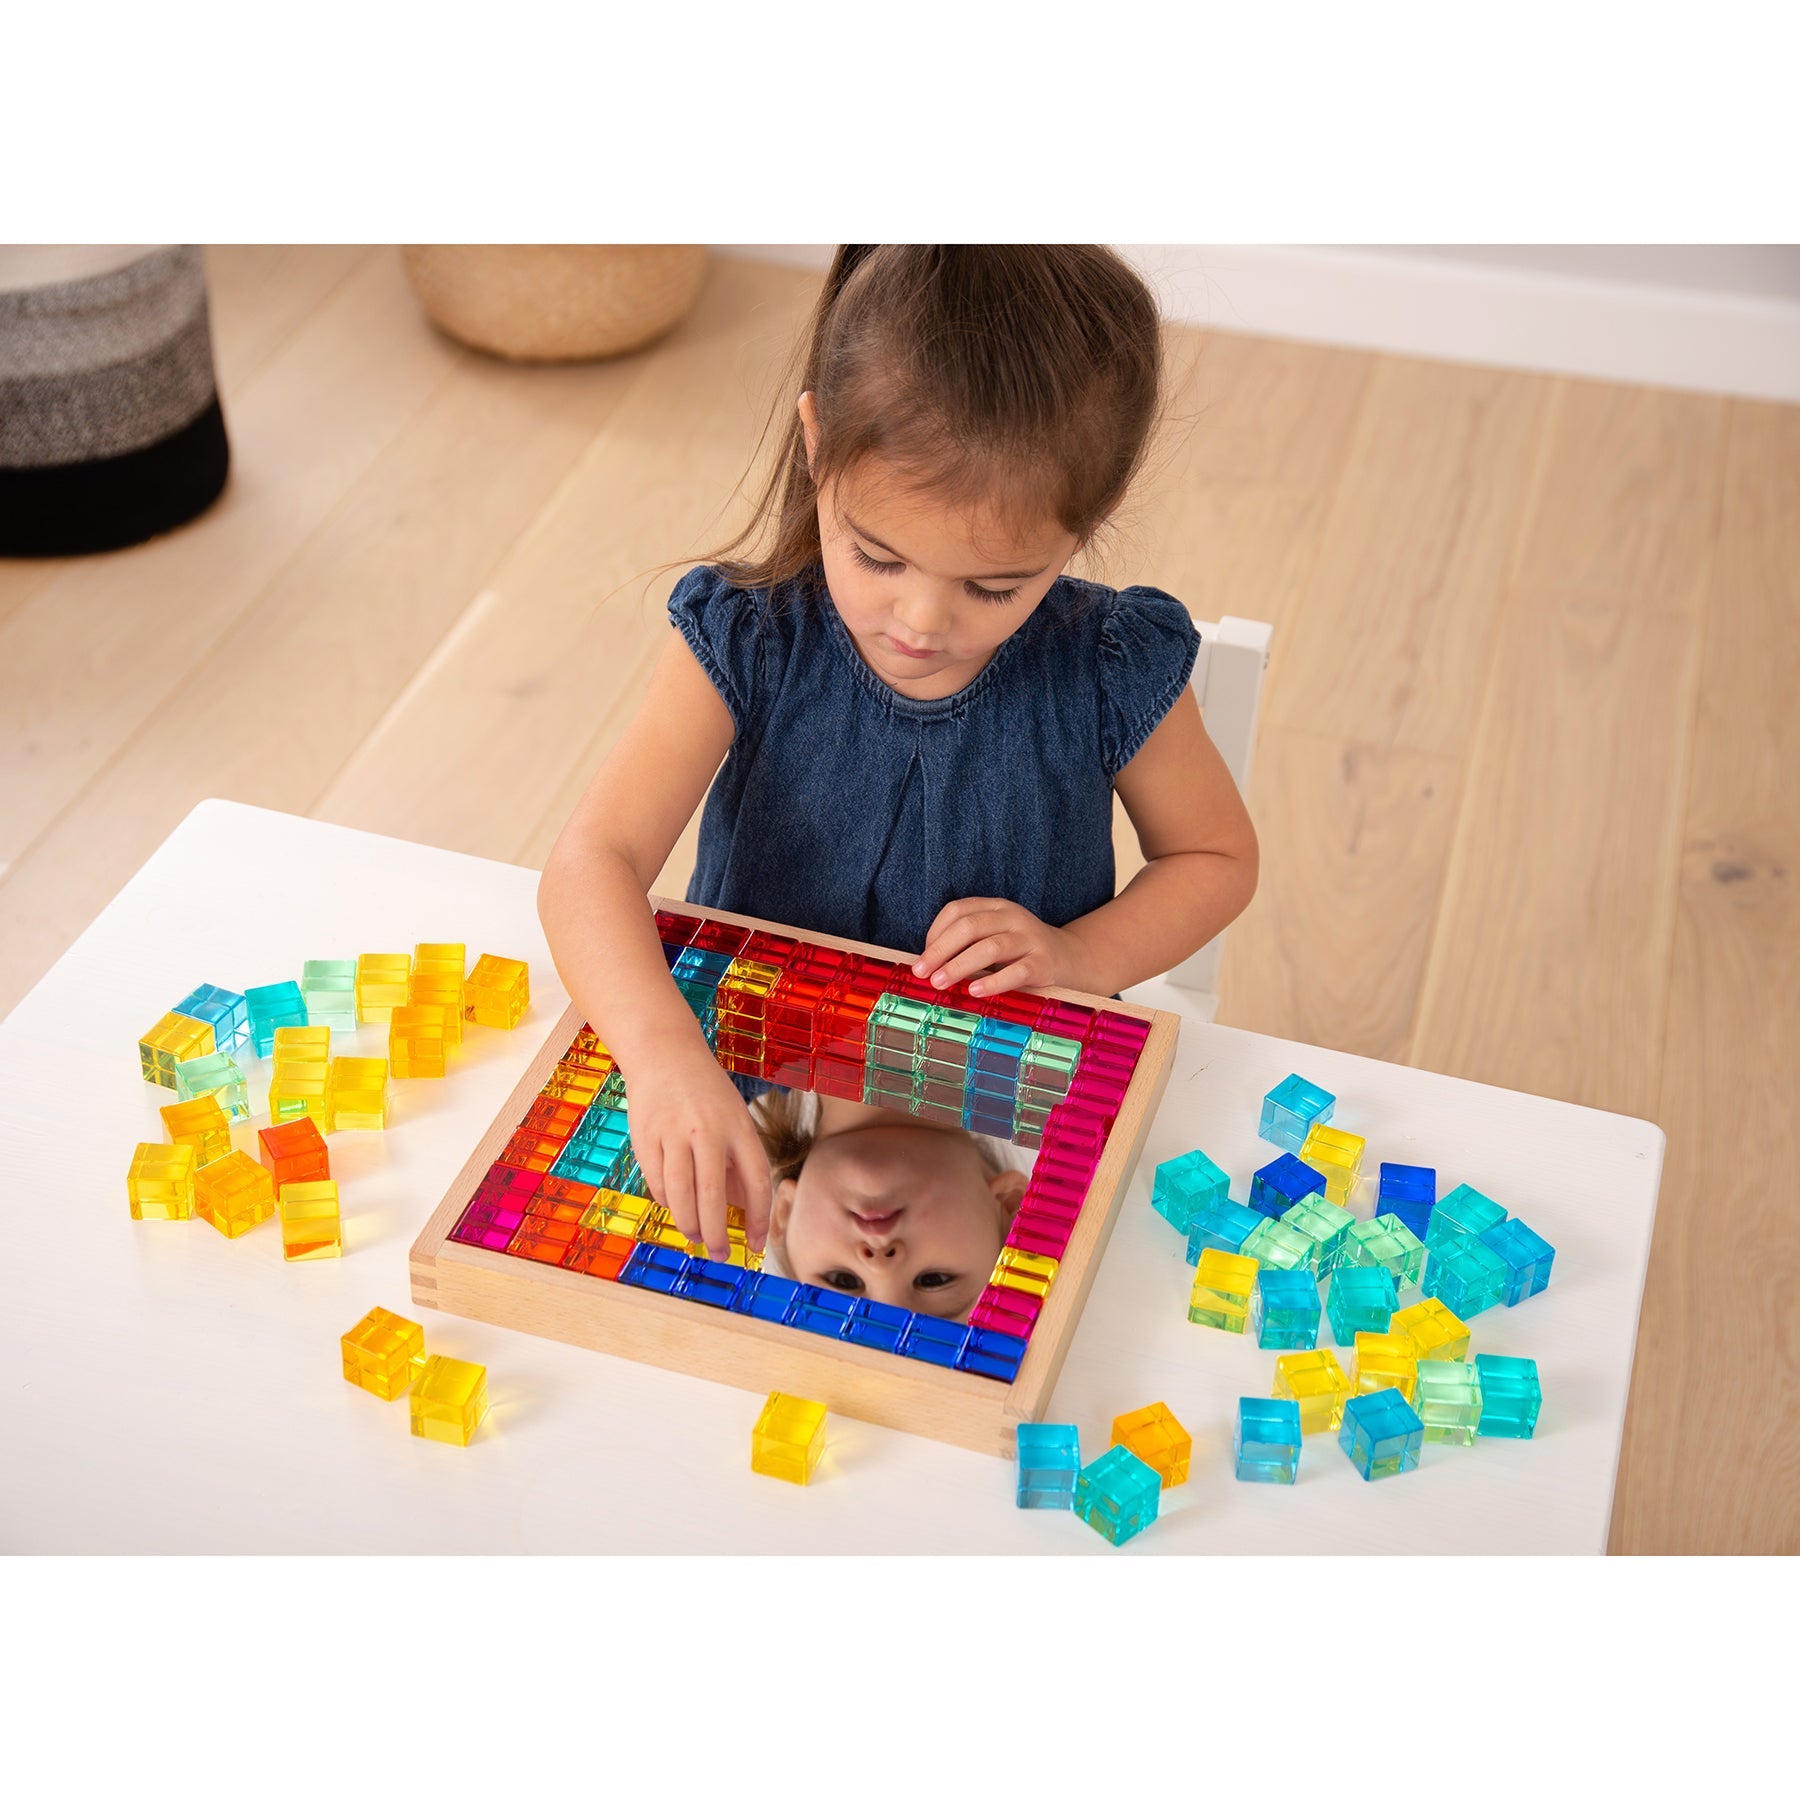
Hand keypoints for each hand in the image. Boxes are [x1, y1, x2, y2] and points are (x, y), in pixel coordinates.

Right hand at [624, 1038, 771, 1262]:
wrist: (665, 1053)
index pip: (756, 1181)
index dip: (758, 1218)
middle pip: (713, 1194)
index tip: (755, 1243)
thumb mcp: (735, 1119)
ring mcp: (674, 1132)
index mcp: (739, 1126)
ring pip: (680, 1193)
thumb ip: (739, 1164)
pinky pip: (657, 1181)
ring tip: (695, 1237)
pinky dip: (666, 1201)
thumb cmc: (707, 1094)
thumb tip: (742, 1212)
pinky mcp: (646, 1136)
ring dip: (688, 1223)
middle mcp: (708, 1130)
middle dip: (717, 1233)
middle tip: (720, 1255)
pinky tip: (674, 1207)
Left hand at [913, 897, 1098, 998]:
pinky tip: (974, 991)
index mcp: (996, 907)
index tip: (922, 958)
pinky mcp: (1045, 963)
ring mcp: (1031, 939)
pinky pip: (1017, 971)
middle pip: (970, 927)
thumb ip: (967, 945)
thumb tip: (927, 966)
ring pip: (991, 947)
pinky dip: (993, 981)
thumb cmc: (1020, 952)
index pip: (958, 910)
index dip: (935, 933)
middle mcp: (1013, 917)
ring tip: (940, 982)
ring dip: (959, 965)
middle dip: (940, 950)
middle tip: (922, 973)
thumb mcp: (995, 938)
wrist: (1071, 959)